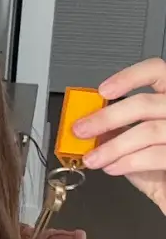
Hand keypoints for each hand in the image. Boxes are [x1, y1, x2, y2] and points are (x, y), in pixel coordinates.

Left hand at [76, 57, 165, 212]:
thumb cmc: (160, 165)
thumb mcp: (137, 143)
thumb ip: (119, 129)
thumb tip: (90, 123)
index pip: (157, 71)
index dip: (130, 76)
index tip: (102, 90)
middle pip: (144, 103)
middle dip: (105, 118)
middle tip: (81, 130)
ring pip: (148, 131)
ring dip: (112, 147)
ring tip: (93, 158)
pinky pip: (157, 155)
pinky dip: (129, 162)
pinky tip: (113, 167)